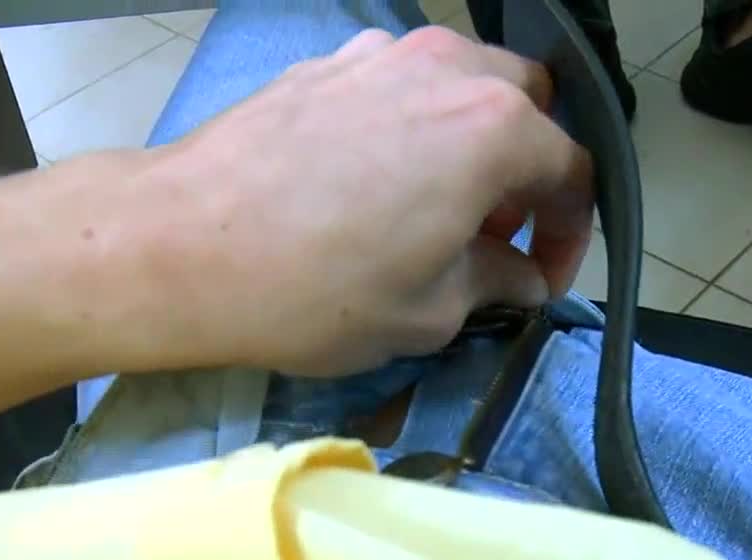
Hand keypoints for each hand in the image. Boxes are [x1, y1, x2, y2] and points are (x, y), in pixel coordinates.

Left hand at [109, 26, 594, 376]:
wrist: (179, 247)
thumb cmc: (316, 290)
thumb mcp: (429, 311)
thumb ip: (495, 282)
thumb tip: (521, 276)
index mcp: (493, 127)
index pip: (572, 172)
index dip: (570, 236)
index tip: (542, 282)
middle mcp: (446, 69)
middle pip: (526, 106)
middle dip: (526, 172)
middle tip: (494, 236)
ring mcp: (379, 56)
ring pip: (461, 83)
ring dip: (471, 141)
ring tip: (436, 206)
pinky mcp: (324, 64)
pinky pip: (397, 86)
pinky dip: (411, 126)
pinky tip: (373, 181)